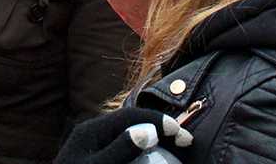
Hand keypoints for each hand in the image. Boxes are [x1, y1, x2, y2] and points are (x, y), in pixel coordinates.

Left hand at [54, 107, 191, 163]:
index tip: (181, 134)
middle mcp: (92, 134)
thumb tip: (148, 130)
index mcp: (91, 131)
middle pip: (131, 122)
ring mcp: (94, 146)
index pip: (130, 116)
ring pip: (128, 134)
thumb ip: (120, 149)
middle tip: (184, 141)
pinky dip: (140, 149)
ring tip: (173, 148)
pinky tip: (152, 156)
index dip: (158, 121)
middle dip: (159, 127)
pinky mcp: (97, 158)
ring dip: (152, 137)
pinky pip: (123, 148)